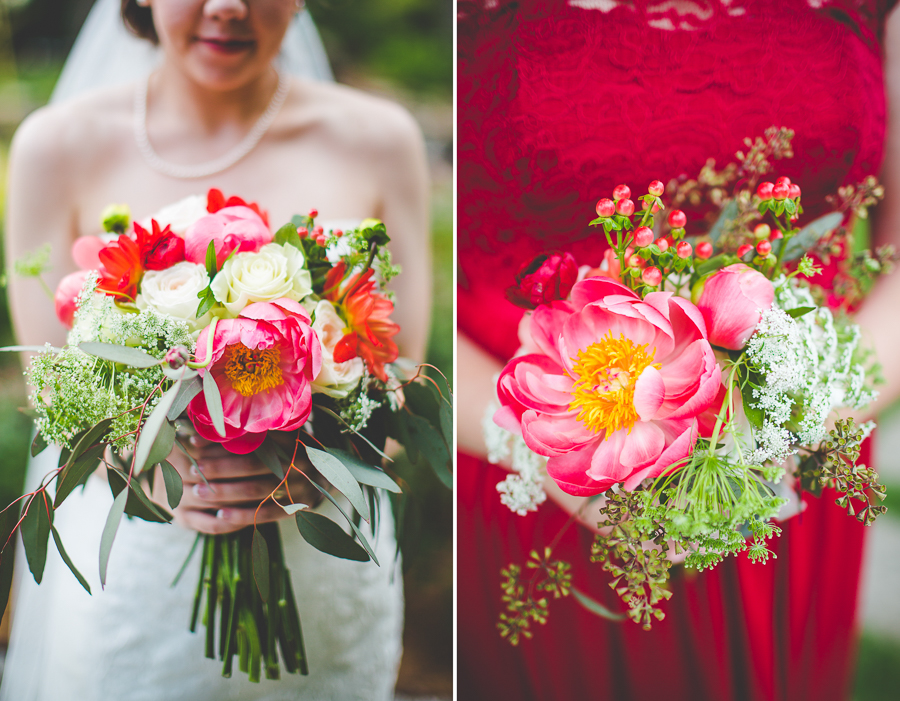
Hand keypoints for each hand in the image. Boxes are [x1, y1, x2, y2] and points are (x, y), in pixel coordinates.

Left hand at [161, 433, 322, 534]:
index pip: (250, 438)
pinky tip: (220, 515)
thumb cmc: (298, 447)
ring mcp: (301, 484)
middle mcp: (298, 459)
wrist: (335, 470)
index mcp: (292, 436)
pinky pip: (267, 513)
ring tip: (199, 491)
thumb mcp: (285, 430)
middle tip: (192, 469)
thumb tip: (214, 420)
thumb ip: (259, 427)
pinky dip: (242, 515)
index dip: (220, 441)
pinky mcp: (301, 505)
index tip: (194, 442)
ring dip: (224, 492)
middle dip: (218, 467)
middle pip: (251, 464)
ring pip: (256, 490)